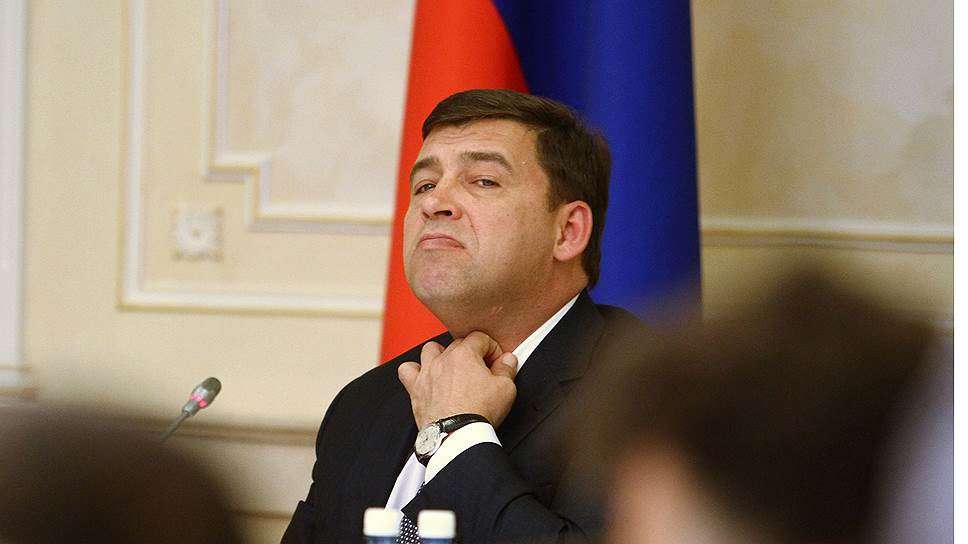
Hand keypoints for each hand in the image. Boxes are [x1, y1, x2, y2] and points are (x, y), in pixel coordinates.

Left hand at [398, 331, 517, 428]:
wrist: (456, 436)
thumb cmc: (478, 413)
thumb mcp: (506, 389)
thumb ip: (507, 369)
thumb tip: (508, 360)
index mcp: (464, 354)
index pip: (480, 338)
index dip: (492, 349)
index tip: (497, 363)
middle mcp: (443, 359)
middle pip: (458, 344)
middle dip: (471, 353)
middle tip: (481, 370)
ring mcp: (427, 374)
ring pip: (430, 350)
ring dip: (441, 355)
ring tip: (451, 368)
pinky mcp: (415, 390)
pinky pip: (406, 370)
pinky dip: (414, 372)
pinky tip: (425, 378)